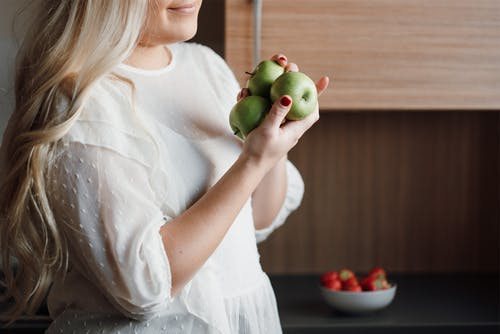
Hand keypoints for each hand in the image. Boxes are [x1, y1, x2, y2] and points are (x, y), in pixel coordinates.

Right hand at [241, 54, 329, 169]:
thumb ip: (277, 113)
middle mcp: (289, 126)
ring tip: (266, 75)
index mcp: (295, 128)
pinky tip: (247, 93)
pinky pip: (265, 109)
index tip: (322, 79)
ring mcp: (278, 126)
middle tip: (288, 67)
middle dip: (293, 83)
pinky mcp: (266, 127)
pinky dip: (259, 99)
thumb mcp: (268, 131)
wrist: (249, 167)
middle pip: (296, 101)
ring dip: (273, 88)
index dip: (318, 94)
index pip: (312, 109)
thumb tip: (288, 96)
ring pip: (279, 103)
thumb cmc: (260, 152)